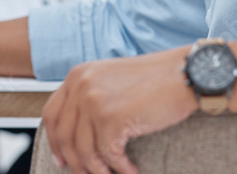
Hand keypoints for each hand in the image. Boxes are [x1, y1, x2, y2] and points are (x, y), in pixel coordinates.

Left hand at [41, 46, 197, 173]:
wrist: (185, 73)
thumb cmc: (156, 78)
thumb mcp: (112, 78)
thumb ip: (91, 95)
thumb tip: (77, 131)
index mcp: (79, 74)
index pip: (52, 113)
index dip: (54, 140)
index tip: (61, 158)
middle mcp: (81, 85)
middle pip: (64, 136)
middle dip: (74, 162)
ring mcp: (94, 101)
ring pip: (85, 151)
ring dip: (98, 170)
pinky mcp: (111, 119)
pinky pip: (108, 156)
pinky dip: (119, 169)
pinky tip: (130, 172)